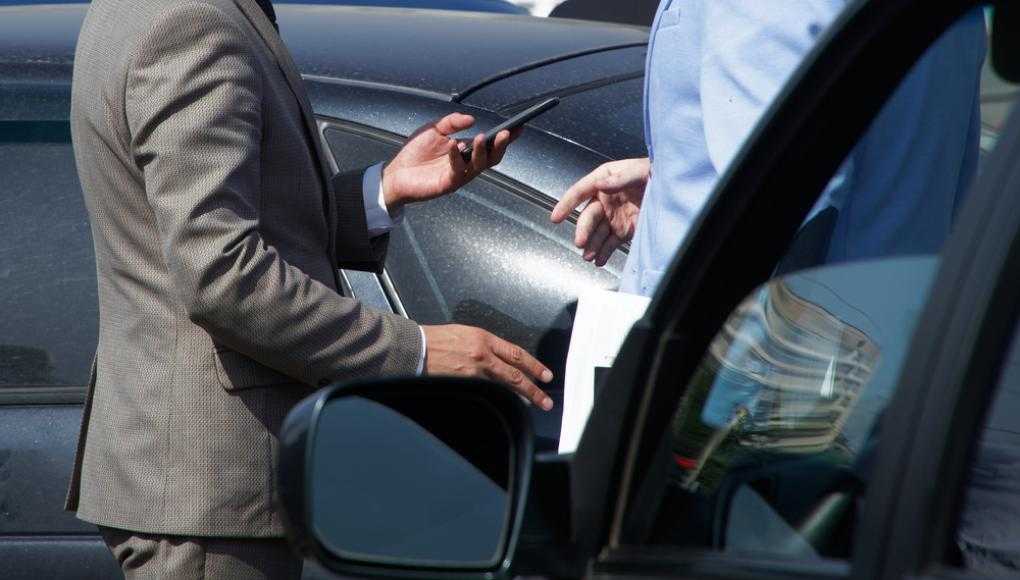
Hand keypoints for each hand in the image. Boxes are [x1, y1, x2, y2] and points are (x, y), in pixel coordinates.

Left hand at [381, 113, 518, 211]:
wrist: (396, 173)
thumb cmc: (415, 152)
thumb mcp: (434, 129)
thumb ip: (452, 122)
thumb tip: (472, 119)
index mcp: (466, 150)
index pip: (491, 144)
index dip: (506, 137)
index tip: (519, 127)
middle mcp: (467, 164)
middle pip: (492, 157)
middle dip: (501, 146)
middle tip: (506, 133)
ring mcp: (460, 175)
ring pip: (480, 166)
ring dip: (482, 151)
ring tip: (480, 137)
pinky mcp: (449, 184)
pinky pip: (458, 170)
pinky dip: (457, 156)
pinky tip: (453, 144)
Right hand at [422, 324, 553, 410]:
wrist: (415, 348)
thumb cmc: (436, 339)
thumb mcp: (465, 334)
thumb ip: (484, 346)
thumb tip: (499, 359)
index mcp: (483, 339)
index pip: (516, 354)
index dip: (534, 366)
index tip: (546, 375)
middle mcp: (482, 356)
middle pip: (514, 376)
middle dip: (533, 390)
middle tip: (545, 401)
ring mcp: (472, 373)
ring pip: (502, 389)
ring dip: (518, 398)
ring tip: (531, 406)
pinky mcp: (462, 385)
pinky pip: (484, 395)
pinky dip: (495, 401)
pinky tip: (504, 408)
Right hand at [551, 157, 649, 266]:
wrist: (672, 187)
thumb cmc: (654, 172)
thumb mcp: (638, 171)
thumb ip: (619, 178)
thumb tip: (601, 184)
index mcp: (604, 180)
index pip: (580, 191)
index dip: (566, 204)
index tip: (555, 216)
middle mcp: (605, 200)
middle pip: (589, 217)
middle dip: (583, 230)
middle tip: (580, 242)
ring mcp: (613, 217)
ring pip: (597, 233)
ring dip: (592, 245)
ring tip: (590, 256)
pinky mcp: (624, 230)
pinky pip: (610, 243)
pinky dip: (604, 253)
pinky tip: (599, 260)